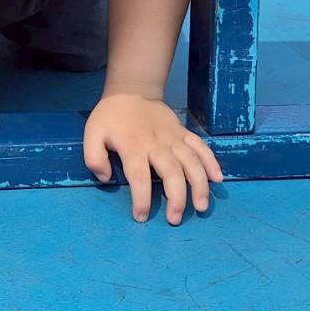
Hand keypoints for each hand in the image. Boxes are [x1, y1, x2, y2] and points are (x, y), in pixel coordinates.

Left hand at [83, 94, 222, 224]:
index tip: (141, 217)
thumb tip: (105, 178)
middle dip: (176, 198)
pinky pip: (200, 147)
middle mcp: (157, 143)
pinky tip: (217, 178)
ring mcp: (173, 137)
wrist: (131, 91)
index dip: (141, 199)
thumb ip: (94, 157)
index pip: (139, 176)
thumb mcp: (92, 133)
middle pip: (171, 172)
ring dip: (199, 185)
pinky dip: (211, 161)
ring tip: (201, 206)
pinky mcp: (183, 132)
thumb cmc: (111, 117)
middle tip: (175, 219)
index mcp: (133, 146)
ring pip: (191, 162)